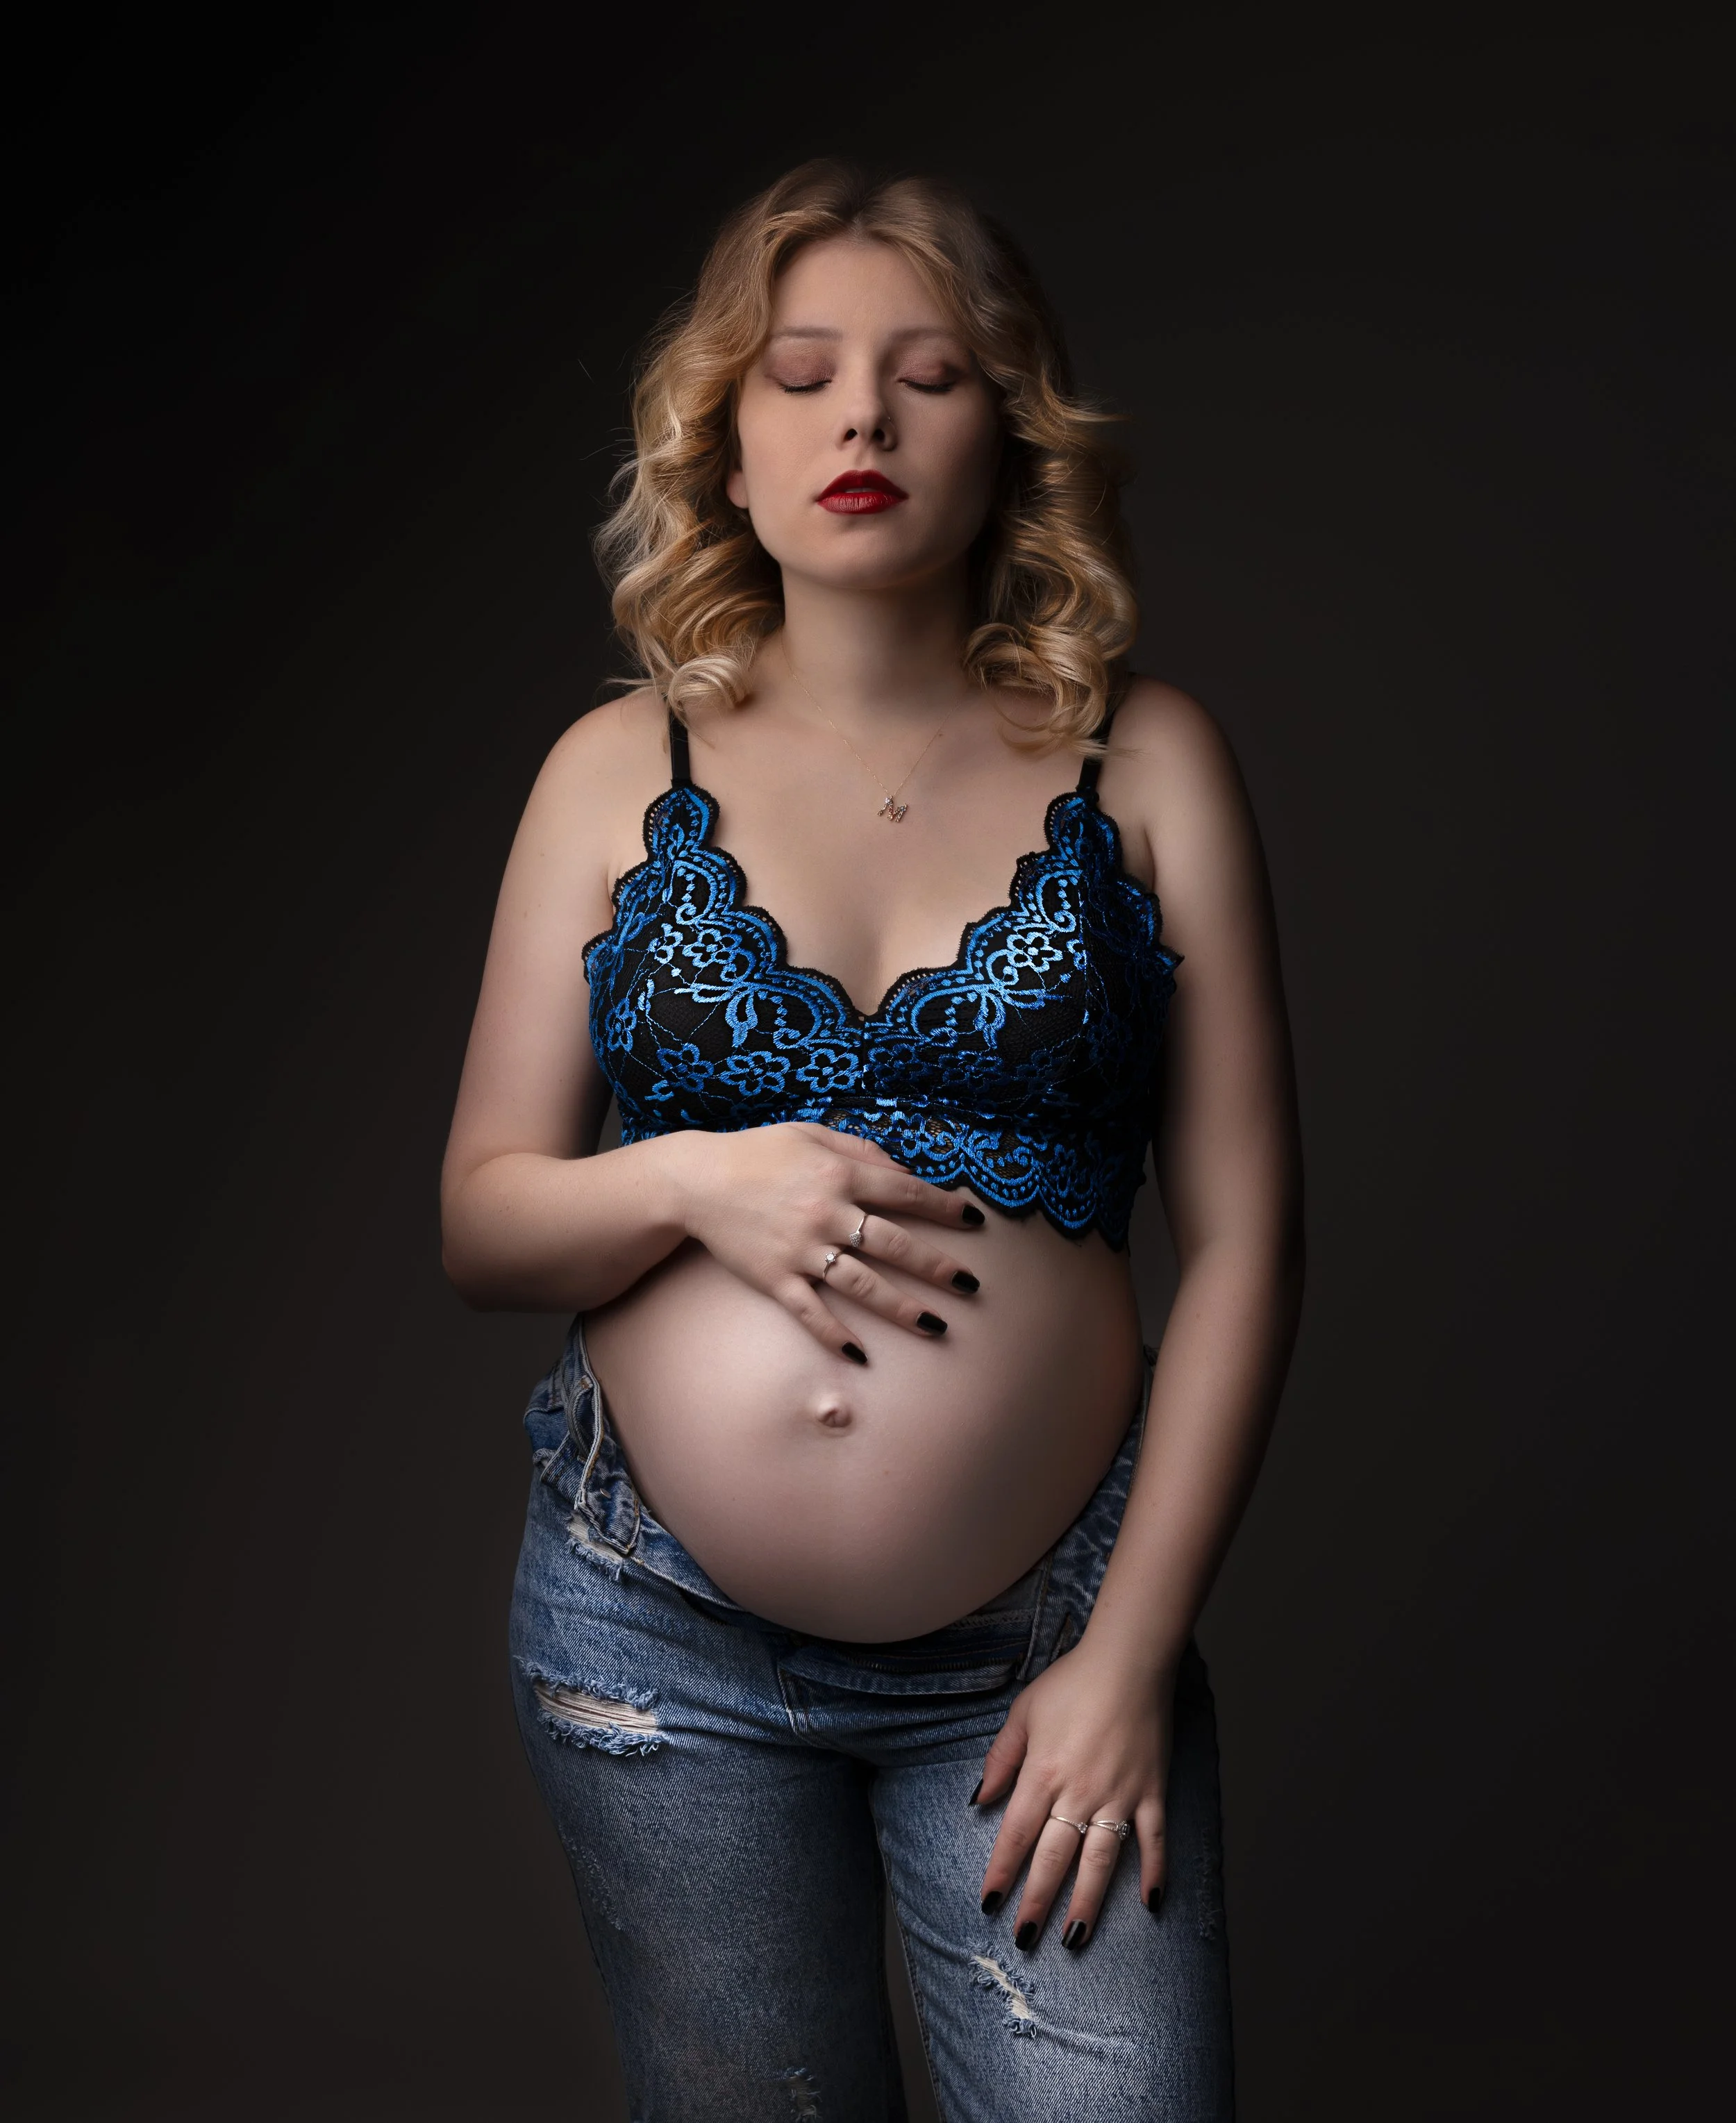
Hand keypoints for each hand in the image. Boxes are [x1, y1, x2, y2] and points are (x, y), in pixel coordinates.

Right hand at [669, 1122, 984, 1360]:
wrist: (697, 1181)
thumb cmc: (758, 1153)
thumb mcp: (811, 1135)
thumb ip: (860, 1150)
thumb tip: (904, 1171)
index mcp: (838, 1175)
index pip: (904, 1192)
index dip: (943, 1207)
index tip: (974, 1220)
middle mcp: (826, 1214)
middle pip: (894, 1244)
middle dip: (937, 1266)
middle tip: (970, 1285)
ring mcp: (801, 1251)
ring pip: (863, 1285)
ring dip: (902, 1308)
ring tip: (936, 1326)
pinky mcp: (776, 1279)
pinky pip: (811, 1313)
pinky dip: (835, 1335)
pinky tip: (861, 1354)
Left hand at [973, 1635, 1175, 1951]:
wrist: (1129, 1660)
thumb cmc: (1072, 1682)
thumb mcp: (1023, 1712)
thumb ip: (1001, 1758)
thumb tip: (980, 1799)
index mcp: (1043, 1773)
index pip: (1016, 1835)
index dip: (1001, 1872)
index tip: (989, 1904)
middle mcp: (1080, 1792)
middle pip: (1054, 1858)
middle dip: (1037, 1902)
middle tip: (1024, 1939)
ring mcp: (1120, 1796)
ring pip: (1100, 1862)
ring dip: (1087, 1903)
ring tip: (1074, 1938)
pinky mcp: (1152, 1792)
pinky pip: (1154, 1840)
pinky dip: (1153, 1871)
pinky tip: (1150, 1903)